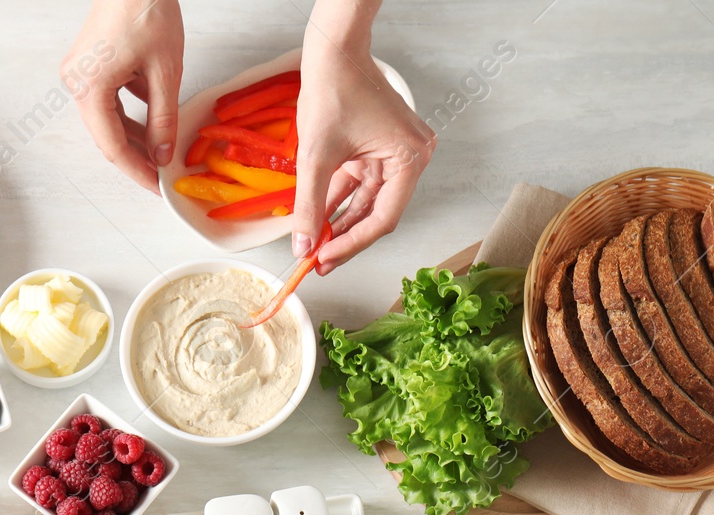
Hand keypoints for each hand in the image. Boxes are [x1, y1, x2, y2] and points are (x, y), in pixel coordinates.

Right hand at [63, 0, 184, 192]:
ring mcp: (79, 74)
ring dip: (133, 135)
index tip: (156, 187)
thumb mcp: (165, 71)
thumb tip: (162, 154)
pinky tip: (152, 120)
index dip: (136, 171)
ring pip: (107, 119)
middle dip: (135, 157)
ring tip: (159, 152)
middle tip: (160, 176)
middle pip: (106, 135)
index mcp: (90, 88)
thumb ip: (163, 118)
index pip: (112, 146)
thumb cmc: (145, 9)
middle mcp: (77, 83)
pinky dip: (129, 112)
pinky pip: (108, 100)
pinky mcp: (88, 65)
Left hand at [291, 3, 434, 270]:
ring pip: (365, 201)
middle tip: (318, 262)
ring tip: (313, 246)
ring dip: (338, 221)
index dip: (351, 244)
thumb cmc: (333, 92)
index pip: (382, 219)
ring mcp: (395, 153)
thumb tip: (303, 246)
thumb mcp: (315, 157)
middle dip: (343, 237)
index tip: (324, 260)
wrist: (332, 52)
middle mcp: (410, 158)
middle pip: (376, 213)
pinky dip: (338, 200)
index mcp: (409, 159)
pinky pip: (358, 184)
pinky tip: (317, 221)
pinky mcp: (378, 148)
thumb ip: (308, 206)